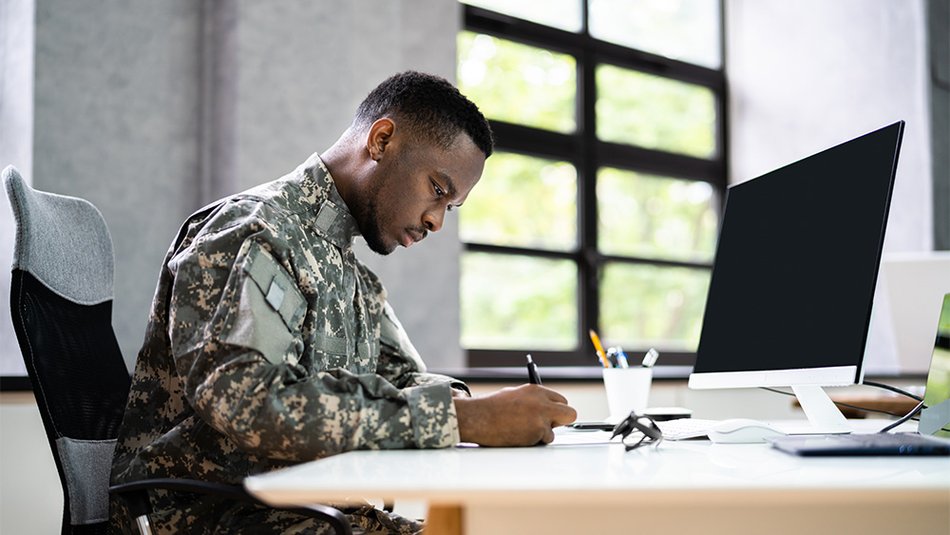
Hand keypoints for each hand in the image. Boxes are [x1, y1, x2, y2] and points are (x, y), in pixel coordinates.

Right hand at [453, 384, 576, 445]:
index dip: (555, 409)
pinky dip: (532, 442)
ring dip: (541, 434)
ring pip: (553, 431)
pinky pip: (542, 441)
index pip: (561, 400)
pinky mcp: (537, 432)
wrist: (478, 417)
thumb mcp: (515, 395)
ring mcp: (541, 418)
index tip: (551, 415)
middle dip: (562, 421)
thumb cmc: (491, 408)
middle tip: (549, 426)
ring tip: (521, 431)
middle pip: (569, 413)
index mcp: (536, 390)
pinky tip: (517, 436)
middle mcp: (542, 402)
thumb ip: (533, 401)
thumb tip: (546, 411)